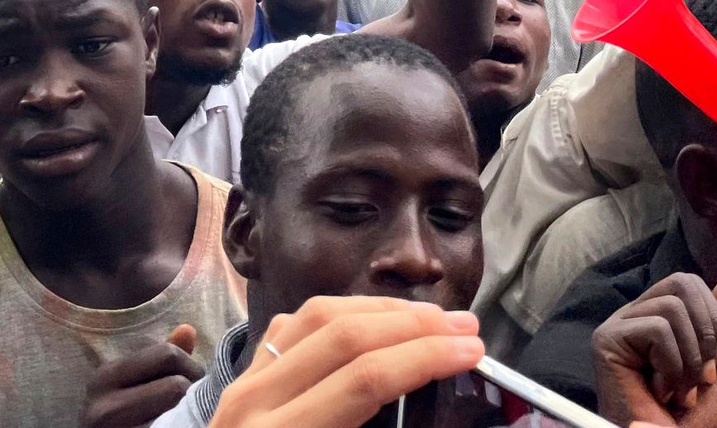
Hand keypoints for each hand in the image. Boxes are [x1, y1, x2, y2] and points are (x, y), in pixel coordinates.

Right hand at [81, 324, 203, 426]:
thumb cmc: (117, 414)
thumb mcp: (129, 382)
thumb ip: (158, 358)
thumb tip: (188, 329)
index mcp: (105, 376)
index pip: (167, 354)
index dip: (189, 365)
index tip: (192, 379)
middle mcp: (104, 407)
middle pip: (176, 385)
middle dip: (192, 391)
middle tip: (191, 401)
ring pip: (177, 412)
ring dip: (188, 412)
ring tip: (182, 414)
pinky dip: (179, 426)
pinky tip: (175, 425)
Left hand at [210, 296, 482, 427]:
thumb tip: (430, 405)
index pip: (364, 380)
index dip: (423, 360)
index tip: (472, 352)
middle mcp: (255, 403)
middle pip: (343, 336)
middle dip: (413, 325)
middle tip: (465, 327)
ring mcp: (244, 384)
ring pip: (317, 315)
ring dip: (381, 310)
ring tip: (431, 317)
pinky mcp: (244, 377)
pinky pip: (294, 326)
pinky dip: (342, 313)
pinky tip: (375, 319)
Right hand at [592, 274, 716, 427]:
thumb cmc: (688, 419)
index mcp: (655, 316)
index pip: (687, 283)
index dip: (714, 315)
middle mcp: (633, 314)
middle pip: (681, 285)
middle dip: (706, 334)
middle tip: (702, 376)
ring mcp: (617, 325)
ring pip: (672, 309)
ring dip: (690, 359)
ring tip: (680, 390)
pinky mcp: (607, 340)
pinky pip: (658, 330)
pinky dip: (673, 366)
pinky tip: (662, 391)